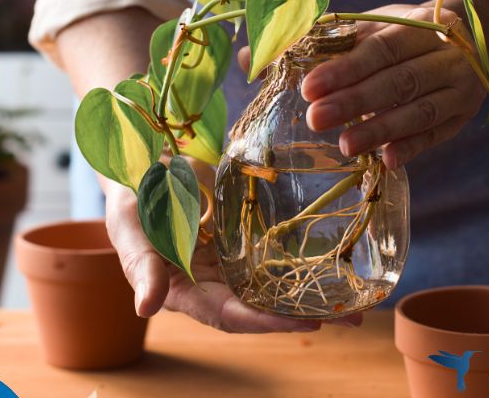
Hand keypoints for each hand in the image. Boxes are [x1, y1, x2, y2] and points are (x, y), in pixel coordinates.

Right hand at [103, 158, 362, 332]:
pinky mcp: (242, 240)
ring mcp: (231, 263)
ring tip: (359, 301)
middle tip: (354, 319)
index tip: (308, 322)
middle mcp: (213, 284)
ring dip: (313, 294)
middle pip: (262, 308)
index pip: (229, 315)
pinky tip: (335, 262)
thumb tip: (144, 309)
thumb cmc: (130, 200)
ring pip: (274, 285)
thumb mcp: (129, 230)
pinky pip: (275, 255)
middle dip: (305, 315)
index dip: (266, 322)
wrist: (144, 166)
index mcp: (185, 291)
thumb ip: (141, 267)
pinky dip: (303, 262)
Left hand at [240, 5, 485, 169]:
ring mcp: (457, 87)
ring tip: (344, 146)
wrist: (466, 39)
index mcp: (412, 26)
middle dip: (354, 102)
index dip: (343, 69)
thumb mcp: (362, 29)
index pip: (376, 48)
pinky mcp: (461, 116)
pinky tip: (387, 161)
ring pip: (420, 111)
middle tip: (315, 120)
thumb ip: (310, 43)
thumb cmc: (396, 38)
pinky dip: (413, 148)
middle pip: (396, 81)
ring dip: (380, 130)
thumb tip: (248, 58)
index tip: (307, 88)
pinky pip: (437, 135)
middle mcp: (441, 55)